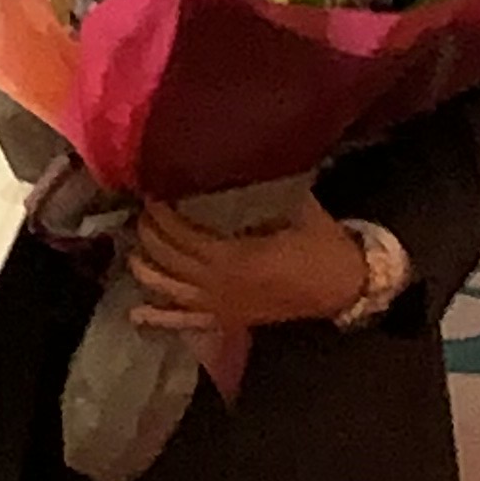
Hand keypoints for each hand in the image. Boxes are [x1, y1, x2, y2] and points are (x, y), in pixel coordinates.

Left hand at [129, 189, 366, 339]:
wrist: (343, 288)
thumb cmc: (321, 245)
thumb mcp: (296, 207)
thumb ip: (264, 188)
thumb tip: (239, 157)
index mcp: (232, 256)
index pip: (180, 233)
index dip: (160, 211)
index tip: (150, 187)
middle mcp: (216, 284)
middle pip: (166, 258)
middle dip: (148, 232)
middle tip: (141, 207)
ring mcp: (217, 306)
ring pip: (165, 288)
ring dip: (145, 265)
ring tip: (137, 242)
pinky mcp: (224, 320)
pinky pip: (184, 322)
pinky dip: (158, 318)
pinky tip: (136, 312)